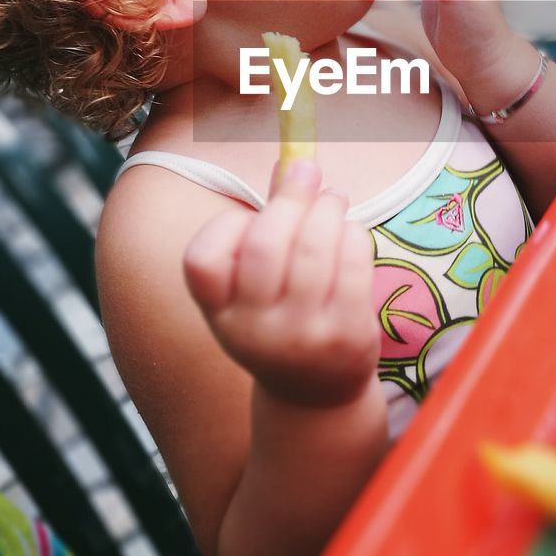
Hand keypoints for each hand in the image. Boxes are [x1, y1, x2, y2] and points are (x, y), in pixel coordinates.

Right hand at [183, 160, 378, 407]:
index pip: (202, 261)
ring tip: (334, 196)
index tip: (252, 214)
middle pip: (265, 246)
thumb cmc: (280, 320)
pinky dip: (353, 235)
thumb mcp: (255, 286)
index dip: (227, 227)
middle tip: (307, 169)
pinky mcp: (346, 335)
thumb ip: (267, 223)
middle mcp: (254, 331)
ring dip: (327, 209)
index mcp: (220, 315)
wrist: (315, 396)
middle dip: (290, 198)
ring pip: (314, 250)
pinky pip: (353, 266)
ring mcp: (302, 336)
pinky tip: (349, 229)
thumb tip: (291, 160)